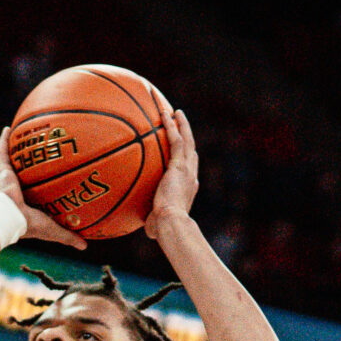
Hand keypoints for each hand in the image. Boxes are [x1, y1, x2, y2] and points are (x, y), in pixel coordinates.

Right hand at [0, 131, 87, 249]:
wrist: (10, 218)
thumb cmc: (30, 225)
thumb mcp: (54, 230)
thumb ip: (68, 236)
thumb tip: (86, 246)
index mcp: (30, 201)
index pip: (39, 189)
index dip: (46, 182)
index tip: (56, 173)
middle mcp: (19, 189)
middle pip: (27, 172)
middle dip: (33, 162)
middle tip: (45, 147)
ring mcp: (9, 179)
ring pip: (14, 159)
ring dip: (18, 147)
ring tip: (26, 132)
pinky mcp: (2, 172)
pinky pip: (1, 152)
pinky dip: (3, 140)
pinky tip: (8, 128)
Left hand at [143, 108, 199, 237]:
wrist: (171, 223)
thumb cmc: (163, 229)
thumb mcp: (158, 223)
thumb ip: (155, 221)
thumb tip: (149, 229)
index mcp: (188, 187)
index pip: (189, 167)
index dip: (187, 156)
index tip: (182, 147)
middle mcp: (190, 175)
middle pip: (191, 149)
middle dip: (187, 134)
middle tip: (180, 121)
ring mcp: (186, 169)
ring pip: (187, 140)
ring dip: (181, 124)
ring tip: (174, 111)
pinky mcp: (179, 165)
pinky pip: (176, 140)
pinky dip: (172, 126)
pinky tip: (166, 114)